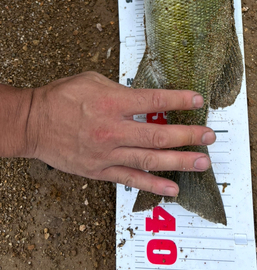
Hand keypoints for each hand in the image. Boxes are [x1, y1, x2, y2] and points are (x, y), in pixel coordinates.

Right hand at [24, 72, 215, 195]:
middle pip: (158, 135)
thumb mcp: (93, 80)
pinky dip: (153, 185)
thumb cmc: (61, 97)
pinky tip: (173, 189)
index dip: (179, 99)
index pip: (154, 101)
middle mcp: (113, 129)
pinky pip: (131, 179)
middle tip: (209, 136)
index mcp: (112, 102)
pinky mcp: (100, 170)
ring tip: (202, 162)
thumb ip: (122, 90)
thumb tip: (146, 99)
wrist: (33, 123)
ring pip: (150, 160)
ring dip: (179, 162)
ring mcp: (107, 153)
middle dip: (188, 135)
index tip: (198, 99)